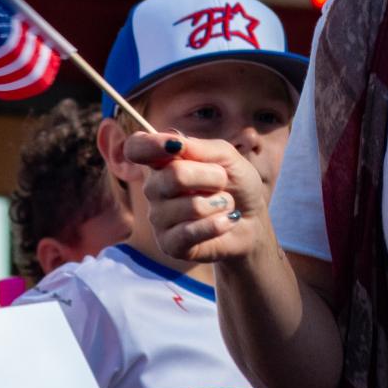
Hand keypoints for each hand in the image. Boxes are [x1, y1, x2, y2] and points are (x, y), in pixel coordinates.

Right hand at [128, 132, 268, 264]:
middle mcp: (154, 189)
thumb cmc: (235, 185)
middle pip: (175, 175)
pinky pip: (192, 232)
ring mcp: (158, 218)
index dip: (150, 144)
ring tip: (223, 206)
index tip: (176, 146)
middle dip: (213, 177)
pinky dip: (219, 224)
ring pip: (192, 206)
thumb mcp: (227, 157)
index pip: (136, 148)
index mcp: (162, 162)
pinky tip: (225, 223)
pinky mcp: (169, 244)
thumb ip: (202, 147)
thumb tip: (175, 143)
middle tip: (223, 182)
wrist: (251, 221)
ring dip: (220, 203)